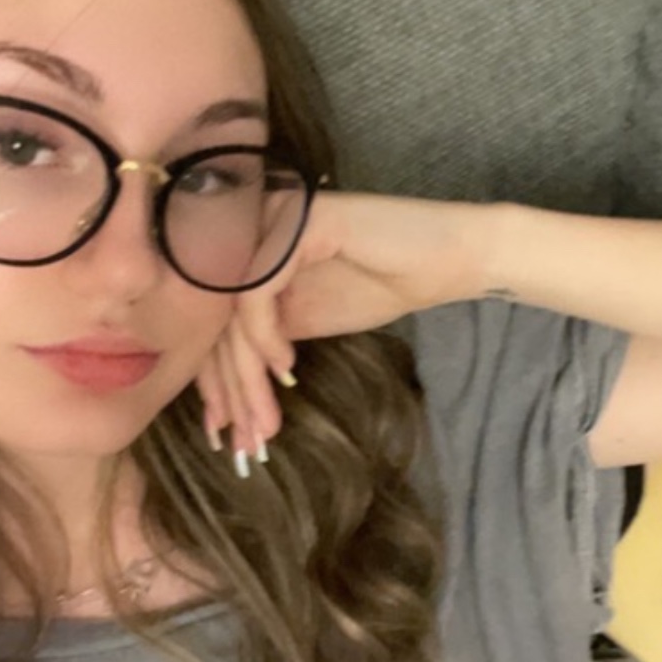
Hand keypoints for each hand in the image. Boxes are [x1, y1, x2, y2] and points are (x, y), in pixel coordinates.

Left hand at [195, 191, 487, 459]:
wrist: (447, 258)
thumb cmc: (383, 284)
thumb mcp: (306, 321)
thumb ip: (263, 340)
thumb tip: (222, 394)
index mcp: (250, 249)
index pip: (214, 318)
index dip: (214, 379)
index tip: (222, 431)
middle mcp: (253, 226)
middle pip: (218, 317)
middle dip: (229, 389)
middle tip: (243, 442)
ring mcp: (273, 220)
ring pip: (234, 310)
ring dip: (247, 376)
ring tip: (263, 424)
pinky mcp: (299, 223)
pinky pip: (260, 289)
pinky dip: (265, 336)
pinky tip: (286, 369)